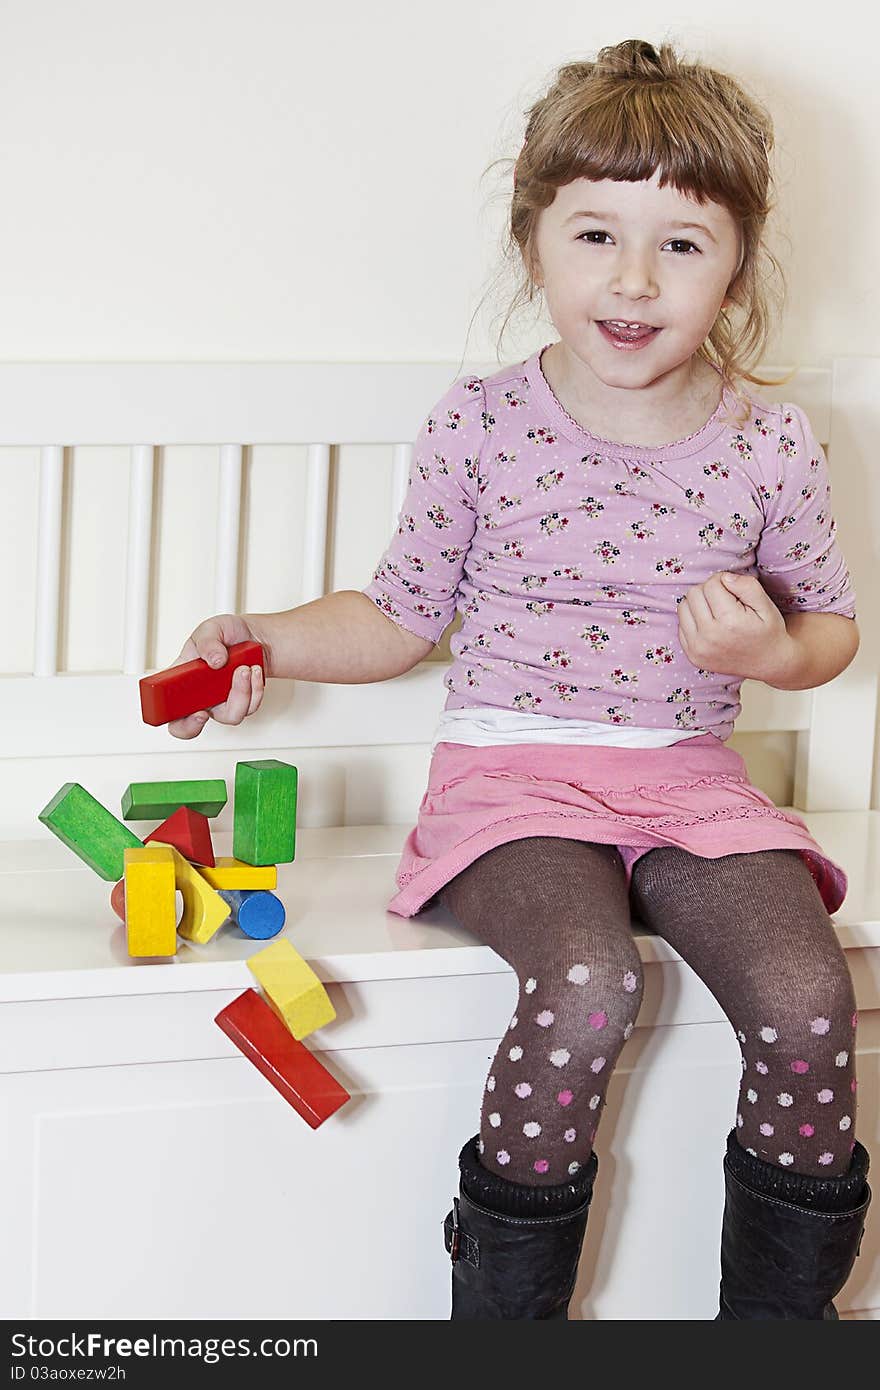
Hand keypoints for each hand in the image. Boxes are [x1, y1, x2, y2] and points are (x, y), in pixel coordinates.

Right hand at [167, 614, 265, 739]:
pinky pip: (250, 706)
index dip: (175, 719)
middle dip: (196, 724)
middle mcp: (199, 695)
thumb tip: (214, 661)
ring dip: (240, 692)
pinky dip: (255, 687)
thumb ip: (208, 642)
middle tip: (204, 711)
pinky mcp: (243, 701)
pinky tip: (254, 670)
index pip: (168, 709)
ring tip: (243, 668)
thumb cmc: (227, 634)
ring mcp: (221, 701)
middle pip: (189, 727)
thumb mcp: (212, 628)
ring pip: (230, 715)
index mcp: (182, 679)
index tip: (194, 711)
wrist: (255, 636)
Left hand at [677, 570, 792, 681]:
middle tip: (725, 601)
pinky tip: (710, 625)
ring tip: (716, 611)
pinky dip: (693, 620)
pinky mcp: (691, 655)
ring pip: (683, 607)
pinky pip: (681, 625)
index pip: (711, 584)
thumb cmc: (767, 631)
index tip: (734, 592)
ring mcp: (697, 648)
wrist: (768, 663)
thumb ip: (747, 586)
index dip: (723, 582)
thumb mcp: (766, 605)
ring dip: (698, 604)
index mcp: (730, 622)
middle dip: (709, 591)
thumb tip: (724, 578)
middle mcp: (709, 636)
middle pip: (694, 594)